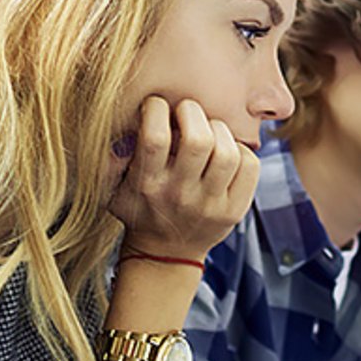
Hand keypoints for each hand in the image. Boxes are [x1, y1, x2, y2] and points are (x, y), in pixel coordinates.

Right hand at [109, 96, 258, 261]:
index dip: (156, 110)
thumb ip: (110, 159)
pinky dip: (241, 150)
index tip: (156, 106)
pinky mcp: (235, 209)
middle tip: (186, 111)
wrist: (165, 254)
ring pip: (228, 152)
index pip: (154, 138)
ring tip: (208, 130)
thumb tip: (114, 122)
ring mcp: (210, 204)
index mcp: (147, 184)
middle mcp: (179, 194)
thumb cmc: (140, 210)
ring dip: (219, 130)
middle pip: (198, 140)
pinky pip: (250, 165)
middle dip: (192, 112)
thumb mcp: (113, 189)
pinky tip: (226, 150)